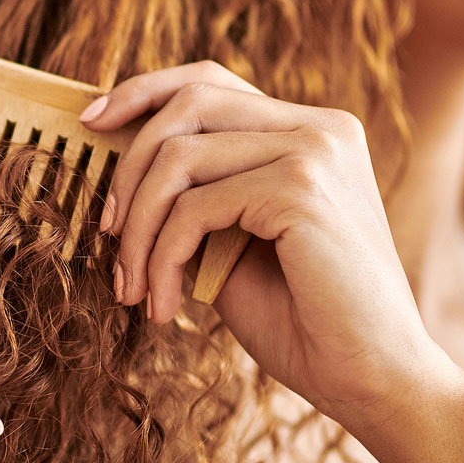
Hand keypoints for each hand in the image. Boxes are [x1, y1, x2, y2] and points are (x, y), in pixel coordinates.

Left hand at [80, 62, 457, 425]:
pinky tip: (166, 308)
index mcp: (311, 132)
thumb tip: (120, 176)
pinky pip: (192, 209)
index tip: (91, 124)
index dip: (143, 92)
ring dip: (138, 231)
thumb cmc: (304, 323)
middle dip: (127, 169)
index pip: (210, 82)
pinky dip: (162, 260)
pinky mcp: (301, 189)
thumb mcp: (234, 248)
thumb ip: (195, 201)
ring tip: (133, 289)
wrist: (372, 380)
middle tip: (107, 235)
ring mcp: (315, 152)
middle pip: (187, 104)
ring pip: (178, 158)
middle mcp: (320, 128)